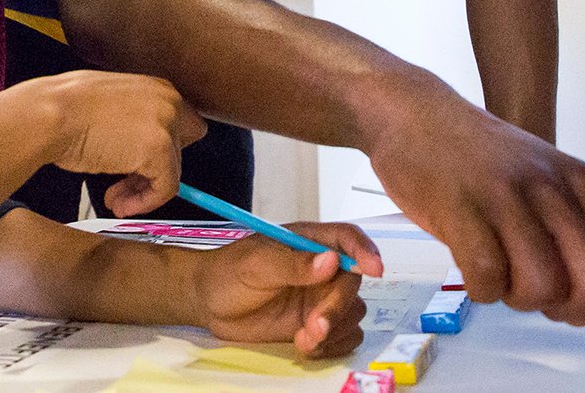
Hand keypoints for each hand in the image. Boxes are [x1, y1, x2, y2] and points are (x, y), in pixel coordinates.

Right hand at [6, 69, 206, 215]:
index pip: (182, 126)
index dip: (161, 152)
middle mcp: (170, 101)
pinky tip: (119, 203)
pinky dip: (144, 202)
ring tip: (115, 200)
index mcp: (159, 87)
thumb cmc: (66, 108)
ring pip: (172, 171)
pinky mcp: (160, 150)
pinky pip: (165, 188)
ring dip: (142, 191)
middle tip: (122, 186)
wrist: (51, 114)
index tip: (138, 169)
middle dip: (151, 171)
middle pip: (180, 150)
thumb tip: (136, 149)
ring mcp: (168, 125)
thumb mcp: (110, 103)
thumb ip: (133, 119)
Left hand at [180, 224, 380, 358]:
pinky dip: (333, 345)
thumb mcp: (256, 263)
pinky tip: (307, 345)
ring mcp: (320, 298)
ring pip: (353, 312)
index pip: (347, 239)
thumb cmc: (229, 272)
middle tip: (315, 326)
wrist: (209, 303)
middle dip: (337, 308)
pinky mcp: (316, 324)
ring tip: (304, 339)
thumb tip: (330, 261)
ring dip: (335, 330)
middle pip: (352, 283)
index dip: (365, 251)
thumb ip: (294, 264)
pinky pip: (344, 336)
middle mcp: (322, 269)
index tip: (375, 270)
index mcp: (310, 242)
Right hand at [358, 82, 584, 367]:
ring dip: (518, 296)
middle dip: (569, 307)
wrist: (416, 113)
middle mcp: (556, 189)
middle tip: (537, 287)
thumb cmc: (481, 160)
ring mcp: (511, 199)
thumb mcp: (544, 182)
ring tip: (497, 262)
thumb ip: (575, 235)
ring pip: (543, 291)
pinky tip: (470, 259)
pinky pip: (490, 285)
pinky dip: (481, 289)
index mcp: (583, 185)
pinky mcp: (466, 211)